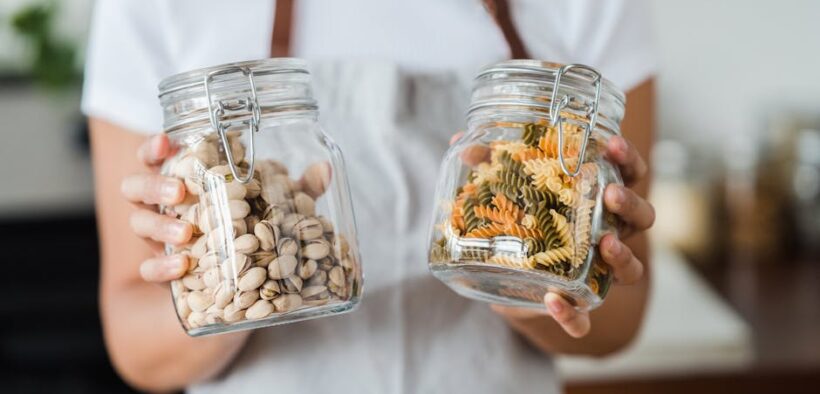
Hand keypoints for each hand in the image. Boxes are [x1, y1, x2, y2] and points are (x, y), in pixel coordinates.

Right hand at [121, 134, 334, 283]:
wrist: (229, 286)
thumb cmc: (248, 229)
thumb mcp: (274, 208)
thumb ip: (298, 190)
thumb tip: (325, 170)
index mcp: (186, 181)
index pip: (156, 156)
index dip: (153, 147)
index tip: (164, 142)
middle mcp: (165, 207)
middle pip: (136, 186)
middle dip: (153, 185)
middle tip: (179, 192)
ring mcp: (160, 240)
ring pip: (138, 224)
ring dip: (157, 226)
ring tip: (184, 235)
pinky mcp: (164, 273)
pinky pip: (148, 270)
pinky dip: (160, 269)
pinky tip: (180, 269)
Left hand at [450, 132, 653, 337]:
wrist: (507, 284)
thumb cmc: (521, 227)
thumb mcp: (508, 194)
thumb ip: (489, 167)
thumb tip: (462, 142)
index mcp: (598, 201)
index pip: (627, 174)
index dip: (627, 159)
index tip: (613, 144)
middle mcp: (608, 235)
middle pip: (642, 218)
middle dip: (630, 204)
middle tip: (612, 193)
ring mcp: (598, 274)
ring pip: (633, 269)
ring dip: (623, 255)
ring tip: (605, 242)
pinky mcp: (576, 308)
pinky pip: (585, 319)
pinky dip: (572, 314)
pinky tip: (553, 300)